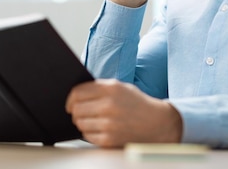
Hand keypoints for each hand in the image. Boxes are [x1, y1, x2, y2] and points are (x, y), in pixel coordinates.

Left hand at [65, 79, 182, 147]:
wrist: (157, 123)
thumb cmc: (137, 104)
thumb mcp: (121, 87)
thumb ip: (99, 87)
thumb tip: (76, 94)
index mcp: (110, 89)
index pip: (77, 92)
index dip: (70, 98)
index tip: (69, 103)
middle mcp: (108, 105)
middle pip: (76, 109)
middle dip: (75, 111)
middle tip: (80, 113)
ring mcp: (108, 124)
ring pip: (80, 123)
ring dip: (83, 122)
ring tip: (93, 120)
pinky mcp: (109, 139)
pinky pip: (87, 136)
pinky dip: (90, 133)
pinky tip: (99, 129)